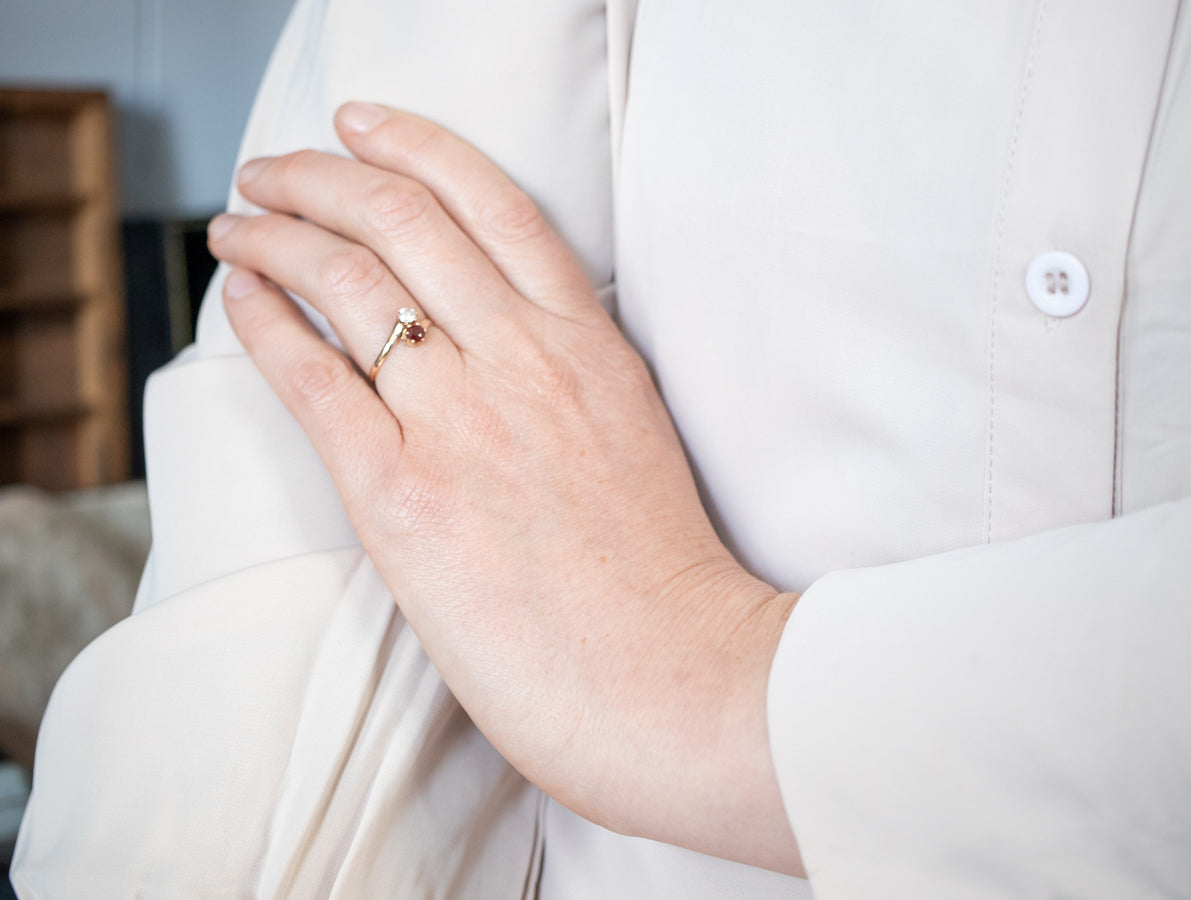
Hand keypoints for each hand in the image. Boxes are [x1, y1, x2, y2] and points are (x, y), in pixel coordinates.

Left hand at [207, 102, 802, 874]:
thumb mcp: (631, 432)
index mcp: (587, 343)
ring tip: (237, 225)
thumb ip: (566, 370)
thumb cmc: (657, 573)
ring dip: (274, 235)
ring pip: (347, 280)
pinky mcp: (402, 496)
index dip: (413, 145)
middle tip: (270, 172)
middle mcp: (523, 360)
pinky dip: (264, 321)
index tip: (360, 128)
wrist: (671, 674)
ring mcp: (461, 421)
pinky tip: (238, 294)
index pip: (489, 203)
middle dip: (317, 177)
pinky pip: (312, 378)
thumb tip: (487, 338)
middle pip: (400, 219)